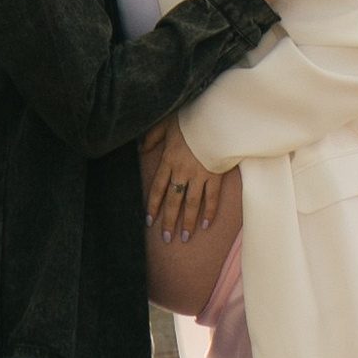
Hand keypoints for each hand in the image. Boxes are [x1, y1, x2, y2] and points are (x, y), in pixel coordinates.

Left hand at [141, 119, 231, 242]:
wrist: (215, 118)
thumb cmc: (191, 119)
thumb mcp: (166, 124)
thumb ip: (153, 137)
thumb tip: (141, 149)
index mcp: (169, 160)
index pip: (157, 188)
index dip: (152, 206)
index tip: (149, 221)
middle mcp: (182, 171)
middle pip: (173, 200)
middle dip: (169, 221)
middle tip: (167, 238)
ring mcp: (200, 175)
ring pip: (192, 203)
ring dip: (187, 222)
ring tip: (184, 237)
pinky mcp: (216, 175)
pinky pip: (212, 197)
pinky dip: (209, 211)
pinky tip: (206, 224)